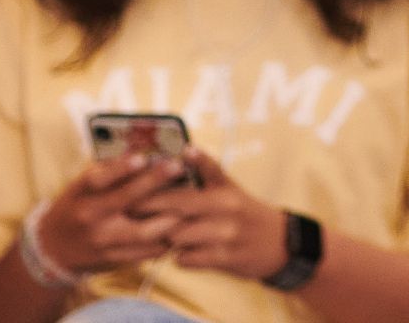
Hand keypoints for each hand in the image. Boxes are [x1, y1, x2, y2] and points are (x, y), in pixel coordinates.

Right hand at [31, 151, 192, 275]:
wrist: (54, 249)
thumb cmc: (76, 206)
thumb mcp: (81, 186)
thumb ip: (108, 170)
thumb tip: (143, 150)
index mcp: (81, 194)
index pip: (98, 179)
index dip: (120, 169)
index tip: (141, 157)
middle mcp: (91, 217)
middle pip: (125, 200)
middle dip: (153, 182)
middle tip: (176, 167)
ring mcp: (103, 241)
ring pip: (143, 231)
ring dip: (169, 215)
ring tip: (189, 198)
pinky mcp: (114, 259)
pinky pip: (146, 251)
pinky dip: (166, 238)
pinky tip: (181, 224)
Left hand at [132, 150, 291, 281]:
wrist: (279, 243)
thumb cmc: (245, 212)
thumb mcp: (230, 186)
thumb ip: (208, 169)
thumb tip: (187, 149)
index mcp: (222, 190)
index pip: (180, 189)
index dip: (152, 192)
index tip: (130, 192)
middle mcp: (225, 211)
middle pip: (176, 211)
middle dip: (150, 213)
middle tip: (130, 212)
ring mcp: (225, 235)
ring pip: (179, 237)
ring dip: (165, 237)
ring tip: (156, 233)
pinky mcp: (225, 259)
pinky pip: (188, 259)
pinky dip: (180, 257)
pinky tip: (180, 253)